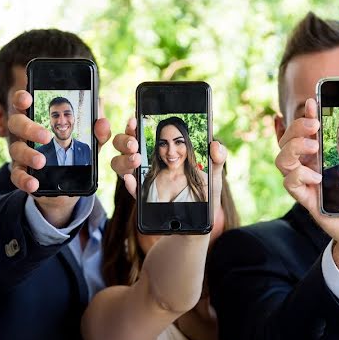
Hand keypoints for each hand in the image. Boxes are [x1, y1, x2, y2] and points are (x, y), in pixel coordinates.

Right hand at [6, 89, 110, 226]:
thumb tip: (102, 122)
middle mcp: (24, 132)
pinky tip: (34, 183)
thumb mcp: (91, 140)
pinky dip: (24, 179)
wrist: (69, 182)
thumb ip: (98, 131)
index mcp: (38, 117)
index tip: (27, 98)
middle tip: (47, 136)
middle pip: (17, 123)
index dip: (21, 98)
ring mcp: (20, 152)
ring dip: (28, 154)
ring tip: (42, 161)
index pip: (23, 102)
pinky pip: (16, 176)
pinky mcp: (22, 173)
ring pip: (16, 149)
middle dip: (29, 128)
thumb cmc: (76, 150)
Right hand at [108, 117, 226, 213]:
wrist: (201, 219)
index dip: (134, 125)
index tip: (135, 120)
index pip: (141, 132)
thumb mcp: (213, 172)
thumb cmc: (206, 191)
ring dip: (125, 159)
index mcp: (162, 148)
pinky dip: (129, 184)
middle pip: (125, 145)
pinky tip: (131, 179)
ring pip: (121, 164)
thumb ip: (217, 158)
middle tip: (135, 143)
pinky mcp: (145, 197)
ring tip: (137, 159)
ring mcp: (144, 179)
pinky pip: (132, 189)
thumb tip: (215, 145)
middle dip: (125, 140)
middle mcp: (148, 161)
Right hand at [276, 98, 338, 294]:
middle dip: (297, 126)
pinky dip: (299, 174)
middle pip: (288, 139)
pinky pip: (290, 182)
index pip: (307, 128)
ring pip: (282, 158)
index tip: (314, 101)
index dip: (305, 113)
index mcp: (326, 153)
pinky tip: (317, 175)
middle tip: (316, 125)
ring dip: (293, 146)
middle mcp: (311, 164)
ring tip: (314, 147)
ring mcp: (307, 181)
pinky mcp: (307, 199)